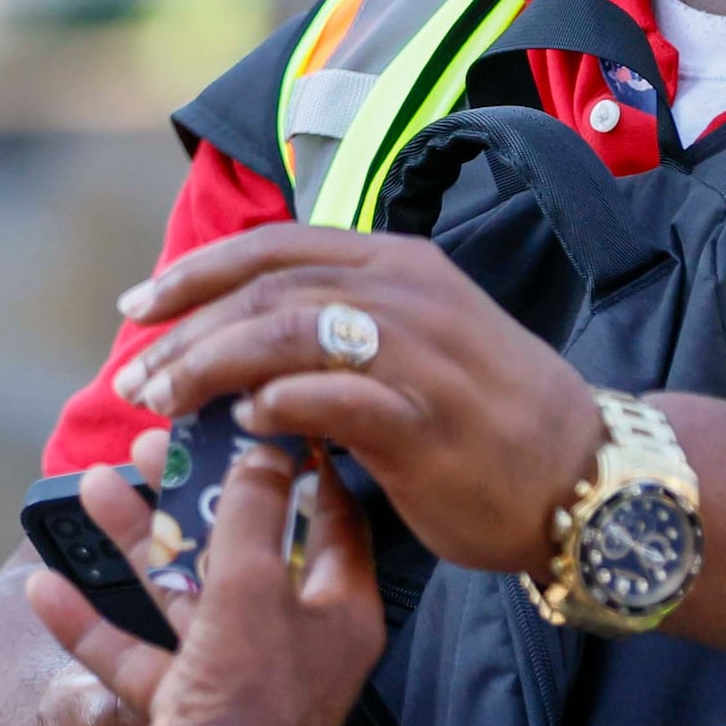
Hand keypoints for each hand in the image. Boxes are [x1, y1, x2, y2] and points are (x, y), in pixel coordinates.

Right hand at [28, 440, 383, 725]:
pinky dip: (94, 622)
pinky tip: (46, 587)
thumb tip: (272, 452)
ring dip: (138, 541)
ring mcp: (237, 678)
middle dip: (194, 494)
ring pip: (184, 592)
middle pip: (245, 550)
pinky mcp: (186, 708)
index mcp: (338, 616)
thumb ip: (257, 512)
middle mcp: (294, 646)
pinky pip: (137, 652)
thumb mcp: (256, 585)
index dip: (304, 465)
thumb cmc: (248, 700)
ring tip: (94, 487)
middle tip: (158, 445)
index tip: (269, 419)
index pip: (334, 521)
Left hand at [107, 226, 602, 577]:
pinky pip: (334, 400)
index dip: (196, 273)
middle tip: (136, 376)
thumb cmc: (491, 420)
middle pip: (266, 288)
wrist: (589, 477)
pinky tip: (242, 426)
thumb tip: (246, 351)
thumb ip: (343, 332)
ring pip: (287, 332)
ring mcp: (420, 355)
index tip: (139, 308)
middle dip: (186, 329)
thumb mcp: (417, 344)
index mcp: (398, 265)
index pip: (274, 248)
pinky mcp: (427, 422)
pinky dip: (278, 405)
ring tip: (166, 404)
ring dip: (211, 365)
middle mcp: (406, 294)